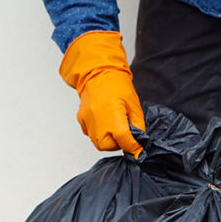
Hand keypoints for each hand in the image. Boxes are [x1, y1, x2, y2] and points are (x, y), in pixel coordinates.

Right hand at [60, 31, 144, 155]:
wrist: (99, 72)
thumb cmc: (117, 85)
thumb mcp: (135, 106)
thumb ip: (138, 126)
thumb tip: (139, 142)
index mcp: (113, 118)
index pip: (125, 142)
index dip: (134, 147)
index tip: (138, 149)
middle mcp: (98, 122)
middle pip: (109, 147)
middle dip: (118, 144)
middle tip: (124, 134)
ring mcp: (88, 121)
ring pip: (98, 143)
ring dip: (108, 140)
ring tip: (114, 127)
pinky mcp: (81, 119)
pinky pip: (90, 134)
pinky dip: (98, 132)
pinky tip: (104, 121)